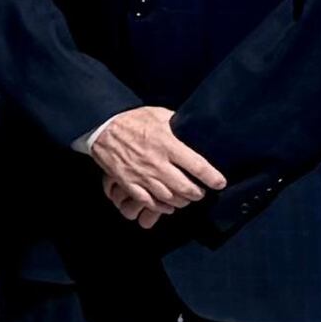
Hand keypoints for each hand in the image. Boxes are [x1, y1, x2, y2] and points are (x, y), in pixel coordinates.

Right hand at [86, 104, 227, 229]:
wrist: (100, 127)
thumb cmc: (131, 120)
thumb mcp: (158, 114)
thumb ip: (178, 125)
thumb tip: (196, 129)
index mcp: (167, 144)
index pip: (198, 166)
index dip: (213, 178)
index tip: (219, 182)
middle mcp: (157, 163)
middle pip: (186, 188)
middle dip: (198, 194)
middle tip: (201, 191)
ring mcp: (142, 175)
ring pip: (170, 198)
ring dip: (181, 201)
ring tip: (185, 197)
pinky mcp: (128, 182)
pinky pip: (148, 202)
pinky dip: (161, 207)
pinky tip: (167, 205)